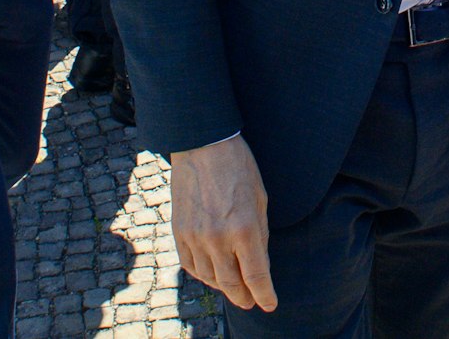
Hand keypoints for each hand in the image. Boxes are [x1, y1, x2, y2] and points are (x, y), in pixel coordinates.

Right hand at [171, 135, 275, 312]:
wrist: (201, 145)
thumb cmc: (238, 167)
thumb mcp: (260, 199)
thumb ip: (260, 235)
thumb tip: (259, 263)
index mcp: (244, 228)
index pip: (256, 276)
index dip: (265, 295)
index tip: (269, 304)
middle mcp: (218, 238)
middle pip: (231, 284)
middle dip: (244, 297)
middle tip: (251, 302)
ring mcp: (195, 237)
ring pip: (210, 278)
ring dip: (224, 288)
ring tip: (233, 288)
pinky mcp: (179, 232)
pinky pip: (190, 265)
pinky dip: (203, 275)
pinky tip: (212, 274)